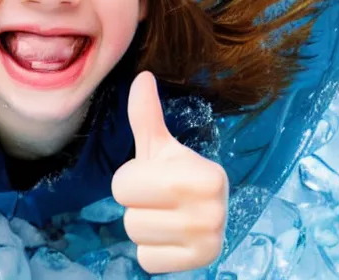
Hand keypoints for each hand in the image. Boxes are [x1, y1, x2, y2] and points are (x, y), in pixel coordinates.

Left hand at [111, 71, 228, 274]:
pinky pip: (147, 261)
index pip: (124, 184)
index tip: (155, 176)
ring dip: (144, 225)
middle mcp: (214, 211)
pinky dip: (152, 250)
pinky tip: (170, 236)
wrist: (205, 210)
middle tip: (157, 197)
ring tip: (165, 215)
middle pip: (128, 214)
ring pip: (136, 237)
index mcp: (206, 175)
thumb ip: (145, 114)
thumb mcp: (160, 145)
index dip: (131, 178)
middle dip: (136, 203)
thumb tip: (142, 77)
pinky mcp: (202, 263)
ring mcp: (209, 241)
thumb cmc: (177, 172)